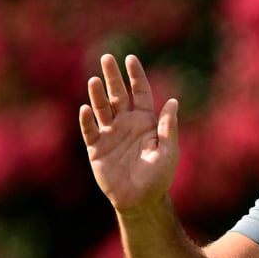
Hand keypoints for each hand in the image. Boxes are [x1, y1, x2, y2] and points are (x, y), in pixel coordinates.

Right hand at [79, 54, 179, 212]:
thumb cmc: (158, 177)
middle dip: (113, 77)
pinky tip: (86, 109)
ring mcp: (110, 134)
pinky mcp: (97, 148)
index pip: (140, 93)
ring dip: (98, 95)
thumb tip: (172, 101)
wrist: (141, 200)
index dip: (135, 76)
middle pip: (118, 95)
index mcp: (146, 121)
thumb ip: (168, 127)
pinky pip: (90, 131)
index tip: (130, 58)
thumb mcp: (168, 151)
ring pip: (102, 109)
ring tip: (95, 80)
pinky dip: (87, 120)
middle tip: (106, 57)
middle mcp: (126, 123)